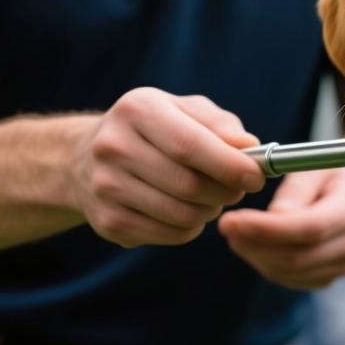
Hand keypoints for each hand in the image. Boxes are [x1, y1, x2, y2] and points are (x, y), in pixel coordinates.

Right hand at [71, 87, 264, 246]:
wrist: (87, 157)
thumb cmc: (156, 130)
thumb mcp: (186, 111)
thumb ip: (221, 124)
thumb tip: (250, 147)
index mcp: (138, 109)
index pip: (190, 145)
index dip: (230, 165)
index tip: (257, 177)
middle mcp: (114, 146)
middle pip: (189, 185)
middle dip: (226, 192)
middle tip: (236, 189)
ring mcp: (106, 187)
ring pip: (182, 214)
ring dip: (210, 210)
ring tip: (210, 197)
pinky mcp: (108, 222)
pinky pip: (171, 234)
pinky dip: (191, 227)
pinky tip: (186, 210)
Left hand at [217, 166, 344, 289]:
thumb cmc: (328, 175)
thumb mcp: (314, 166)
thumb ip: (296, 189)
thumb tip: (275, 217)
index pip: (312, 227)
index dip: (268, 229)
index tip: (230, 220)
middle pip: (299, 257)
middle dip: (255, 244)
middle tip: (226, 226)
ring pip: (290, 271)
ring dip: (256, 255)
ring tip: (236, 232)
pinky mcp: (330, 276)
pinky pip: (291, 279)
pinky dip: (265, 264)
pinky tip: (253, 245)